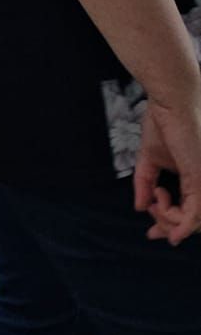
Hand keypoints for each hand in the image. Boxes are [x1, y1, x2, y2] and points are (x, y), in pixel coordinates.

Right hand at [134, 96, 200, 244]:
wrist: (170, 102)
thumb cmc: (163, 122)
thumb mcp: (149, 159)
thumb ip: (144, 183)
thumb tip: (139, 206)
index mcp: (194, 178)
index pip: (189, 213)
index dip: (170, 226)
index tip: (152, 233)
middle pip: (192, 223)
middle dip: (168, 229)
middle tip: (152, 227)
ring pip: (193, 223)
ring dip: (169, 222)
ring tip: (155, 201)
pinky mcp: (200, 180)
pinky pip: (194, 215)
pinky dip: (182, 226)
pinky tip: (169, 228)